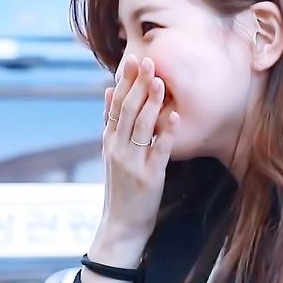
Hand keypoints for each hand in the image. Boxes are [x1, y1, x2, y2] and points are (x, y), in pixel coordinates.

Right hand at [89, 54, 177, 268]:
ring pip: (141, 126)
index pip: (115, 104)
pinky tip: (175, 116)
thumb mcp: (110, 153)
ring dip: (151, 102)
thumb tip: (107, 92)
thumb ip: (111, 124)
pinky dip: (166, 132)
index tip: (132, 58)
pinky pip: (159, 150)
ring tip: (160, 81)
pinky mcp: (149, 177)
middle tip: (148, 60)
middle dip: (138, 84)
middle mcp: (118, 148)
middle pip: (127, 111)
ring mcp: (132, 162)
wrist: (121, 225)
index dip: (124, 80)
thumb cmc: (120, 188)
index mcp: (109, 140)